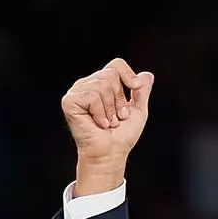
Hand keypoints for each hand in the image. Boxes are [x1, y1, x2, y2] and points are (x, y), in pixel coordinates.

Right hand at [60, 58, 154, 194]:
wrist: (111, 153)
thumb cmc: (122, 136)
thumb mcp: (138, 111)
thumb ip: (141, 92)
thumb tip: (147, 75)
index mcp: (102, 84)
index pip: (116, 65)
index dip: (128, 74)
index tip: (136, 88)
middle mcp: (88, 84)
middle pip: (111, 75)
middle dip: (120, 99)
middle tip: (116, 117)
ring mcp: (77, 92)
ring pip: (102, 85)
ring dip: (110, 109)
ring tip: (108, 122)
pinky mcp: (70, 101)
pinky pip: (92, 96)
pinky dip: (100, 113)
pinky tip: (98, 123)